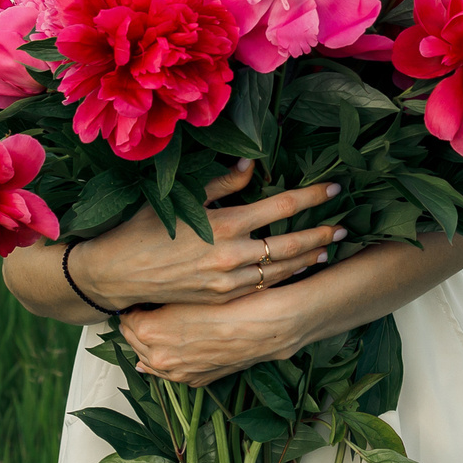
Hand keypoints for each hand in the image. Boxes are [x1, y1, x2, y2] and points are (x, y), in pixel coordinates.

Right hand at [70, 161, 344, 310]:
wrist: (117, 272)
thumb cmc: (145, 227)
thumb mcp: (184, 196)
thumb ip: (223, 182)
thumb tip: (252, 164)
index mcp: (225, 223)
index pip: (282, 206)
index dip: (312, 197)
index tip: (335, 189)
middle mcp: (232, 255)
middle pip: (291, 243)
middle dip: (321, 233)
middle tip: (345, 225)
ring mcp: (228, 281)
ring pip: (280, 269)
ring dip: (307, 258)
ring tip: (328, 248)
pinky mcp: (221, 298)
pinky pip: (262, 288)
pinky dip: (283, 278)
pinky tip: (296, 270)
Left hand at [119, 288, 309, 386]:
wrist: (267, 324)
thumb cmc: (231, 300)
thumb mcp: (191, 290)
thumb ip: (160, 295)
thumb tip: (143, 293)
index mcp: (150, 331)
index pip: (126, 316)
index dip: (133, 303)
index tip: (138, 294)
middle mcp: (158, 357)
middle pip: (132, 339)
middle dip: (136, 324)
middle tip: (143, 307)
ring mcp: (177, 372)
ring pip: (147, 358)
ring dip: (147, 343)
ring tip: (153, 325)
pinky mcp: (195, 380)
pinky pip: (168, 373)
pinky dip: (164, 361)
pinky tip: (166, 350)